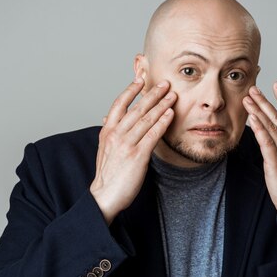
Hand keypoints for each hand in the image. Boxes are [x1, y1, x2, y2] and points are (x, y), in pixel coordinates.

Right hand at [90, 78, 175, 224]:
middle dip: (152, 94)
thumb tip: (111, 120)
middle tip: (164, 83)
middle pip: (136, 108)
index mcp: (107, 131)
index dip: (130, 90)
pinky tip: (170, 114)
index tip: (140, 79)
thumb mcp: (104, 149)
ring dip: (161, 105)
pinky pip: (152, 135)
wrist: (104, 196)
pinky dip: (162, 122)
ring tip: (172, 95)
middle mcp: (116, 135)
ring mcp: (126, 145)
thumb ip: (111, 134)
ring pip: (146, 119)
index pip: (119, 104)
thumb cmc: (107, 175)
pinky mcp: (137, 156)